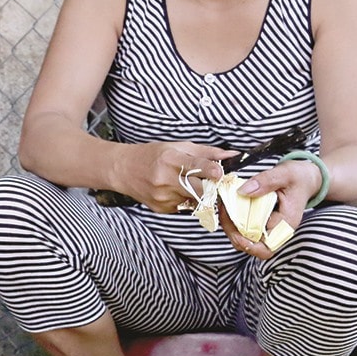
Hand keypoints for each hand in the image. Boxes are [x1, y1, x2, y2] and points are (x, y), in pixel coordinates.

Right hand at [123, 140, 238, 214]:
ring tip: (191, 184)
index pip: (194, 166)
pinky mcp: (161, 208)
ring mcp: (162, 196)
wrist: (124, 170)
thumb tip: (232, 155)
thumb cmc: (153, 155)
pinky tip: (176, 191)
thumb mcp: (178, 147)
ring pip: (194, 200)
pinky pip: (184, 207)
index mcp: (170, 159)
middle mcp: (165, 179)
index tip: (220, 173)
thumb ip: (206, 152)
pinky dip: (186, 200)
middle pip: (198, 189)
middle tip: (216, 184)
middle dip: (211, 188)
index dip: (210, 170)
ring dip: (199, 194)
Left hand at [219, 161, 322, 259]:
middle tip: (223, 210)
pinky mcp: (261, 222)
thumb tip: (243, 191)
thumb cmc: (299, 177)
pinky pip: (244, 228)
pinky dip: (234, 219)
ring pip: (244, 238)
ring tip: (224, 206)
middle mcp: (277, 230)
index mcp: (286, 223)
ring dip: (230, 226)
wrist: (306, 178)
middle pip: (251, 245)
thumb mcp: (285, 173)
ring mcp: (268, 227)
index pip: (266, 247)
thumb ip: (266, 181)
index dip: (248, 245)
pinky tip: (228, 205)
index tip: (234, 231)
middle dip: (232, 232)